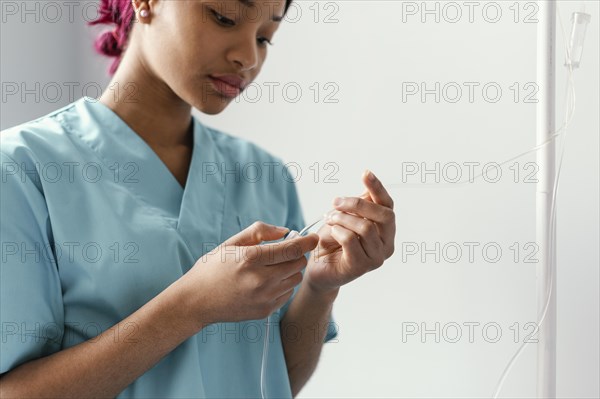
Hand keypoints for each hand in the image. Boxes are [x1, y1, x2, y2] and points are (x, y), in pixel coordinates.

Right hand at [177, 222, 318, 325]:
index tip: (313, 237)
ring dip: (291, 271)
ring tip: (273, 268)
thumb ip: (260, 232)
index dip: (307, 242)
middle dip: (296, 255)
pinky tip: (266, 283)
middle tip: (285, 252)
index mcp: (251, 258)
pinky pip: (286, 294)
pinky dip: (283, 285)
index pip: (291, 249)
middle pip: (298, 264)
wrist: (196, 301)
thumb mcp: (231, 243)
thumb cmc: (212, 268)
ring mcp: (263, 298)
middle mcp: (260, 279)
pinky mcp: (265, 311)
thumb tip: (285, 231)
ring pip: (295, 279)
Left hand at [305, 170, 395, 294]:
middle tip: (336, 202)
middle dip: (358, 204)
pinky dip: (338, 231)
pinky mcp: (361, 267)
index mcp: (386, 231)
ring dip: (342, 218)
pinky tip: (331, 232)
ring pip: (366, 227)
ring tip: (329, 218)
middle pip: (384, 215)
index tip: (365, 173)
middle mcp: (387, 245)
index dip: (378, 188)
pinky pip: (351, 240)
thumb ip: (360, 206)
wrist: (318, 268)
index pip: (388, 206)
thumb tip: (369, 188)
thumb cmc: (333, 242)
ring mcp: (376, 258)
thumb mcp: (345, 218)